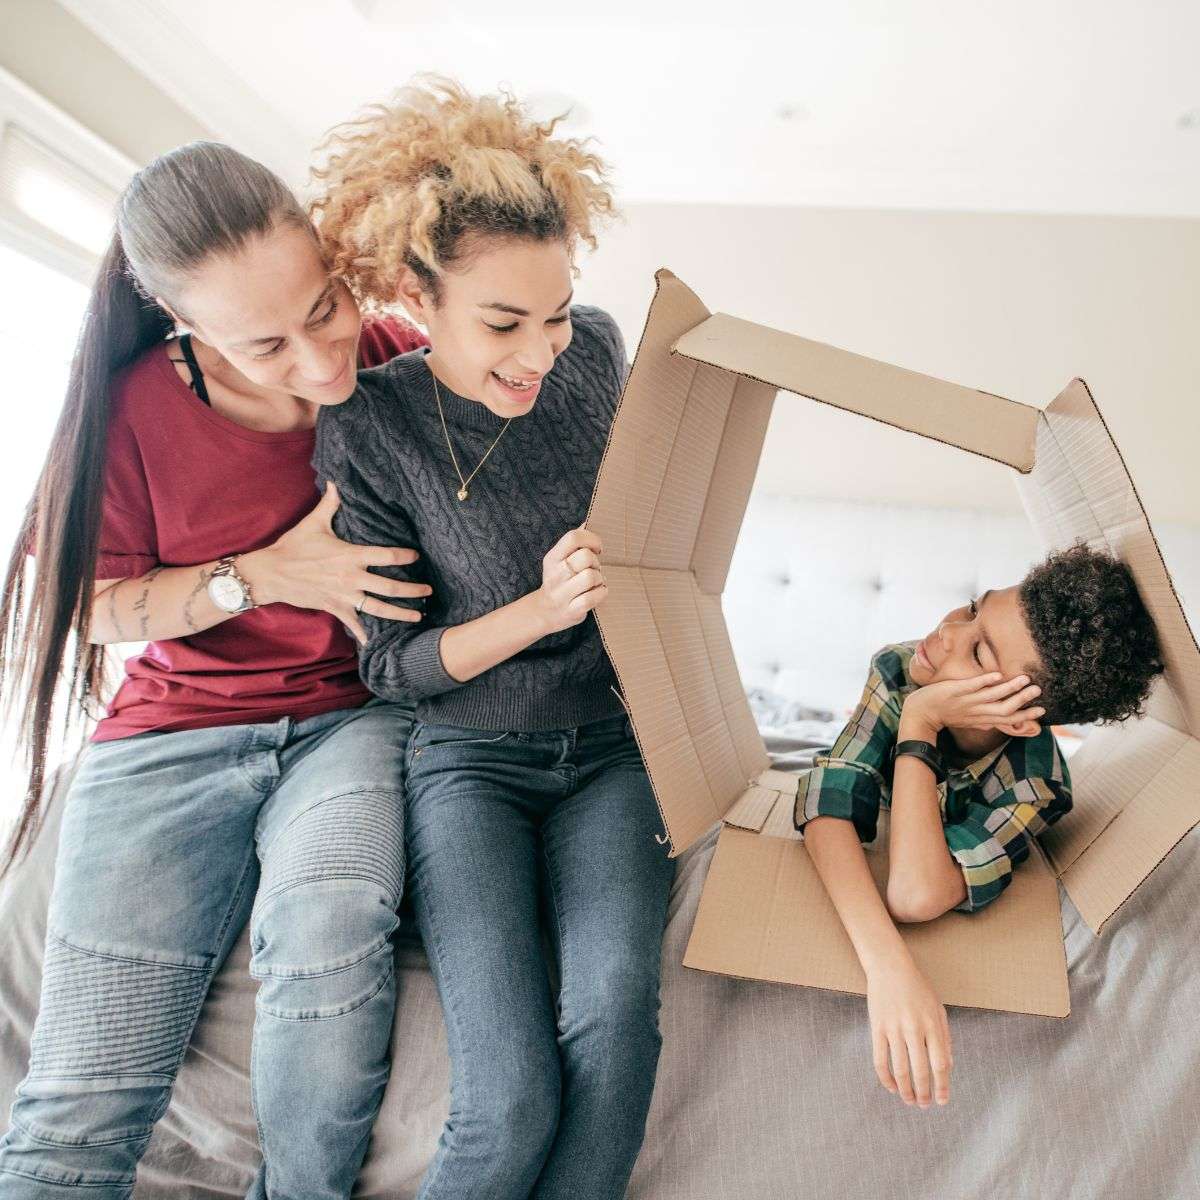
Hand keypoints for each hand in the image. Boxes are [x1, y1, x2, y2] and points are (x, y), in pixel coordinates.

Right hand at [240, 483, 431, 644]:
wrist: (271, 573)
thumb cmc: (293, 547)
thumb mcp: (314, 523)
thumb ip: (330, 504)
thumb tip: (335, 482)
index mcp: (350, 555)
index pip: (387, 556)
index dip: (405, 556)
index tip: (417, 557)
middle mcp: (351, 577)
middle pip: (390, 587)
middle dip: (412, 590)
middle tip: (429, 591)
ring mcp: (344, 595)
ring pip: (378, 608)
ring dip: (400, 613)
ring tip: (418, 615)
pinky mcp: (334, 607)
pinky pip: (353, 622)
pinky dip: (363, 633)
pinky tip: (374, 642)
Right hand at [532, 528, 606, 633]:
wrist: (545, 612)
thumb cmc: (559, 581)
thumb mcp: (560, 560)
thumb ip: (573, 543)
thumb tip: (587, 522)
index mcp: (552, 558)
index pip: (573, 538)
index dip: (591, 539)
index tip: (597, 548)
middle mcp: (555, 574)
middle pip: (586, 557)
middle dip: (596, 562)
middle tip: (594, 569)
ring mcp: (562, 594)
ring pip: (592, 577)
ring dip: (600, 579)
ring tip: (594, 582)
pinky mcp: (572, 610)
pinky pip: (594, 597)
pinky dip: (601, 593)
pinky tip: (596, 593)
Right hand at [867, 955, 952, 1107]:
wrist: (890, 967)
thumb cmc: (917, 988)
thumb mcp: (938, 1009)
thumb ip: (945, 1037)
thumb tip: (948, 1066)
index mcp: (933, 1025)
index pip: (940, 1064)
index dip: (942, 1086)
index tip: (942, 1100)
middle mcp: (914, 1029)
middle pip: (921, 1070)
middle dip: (924, 1093)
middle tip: (924, 1105)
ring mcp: (894, 1029)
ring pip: (900, 1069)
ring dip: (906, 1090)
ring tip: (909, 1101)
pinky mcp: (877, 1028)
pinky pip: (880, 1059)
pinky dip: (886, 1078)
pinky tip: (892, 1087)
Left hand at [902, 672, 1043, 737]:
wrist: (920, 713)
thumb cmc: (946, 714)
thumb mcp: (968, 721)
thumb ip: (983, 721)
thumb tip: (996, 724)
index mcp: (981, 718)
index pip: (1008, 718)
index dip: (1025, 715)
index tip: (1042, 710)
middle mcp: (977, 711)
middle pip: (1004, 708)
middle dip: (1022, 700)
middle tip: (1039, 690)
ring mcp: (966, 700)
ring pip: (992, 696)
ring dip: (1010, 688)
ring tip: (1025, 679)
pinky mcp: (955, 690)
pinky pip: (972, 686)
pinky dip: (985, 681)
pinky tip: (998, 674)